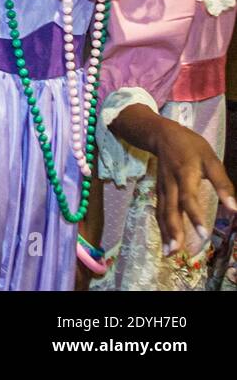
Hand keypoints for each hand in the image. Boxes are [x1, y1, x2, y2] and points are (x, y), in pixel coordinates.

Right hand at [151, 118, 236, 254]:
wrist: (161, 135)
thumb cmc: (190, 146)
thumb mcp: (211, 159)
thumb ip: (222, 183)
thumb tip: (235, 208)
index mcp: (185, 175)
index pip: (188, 198)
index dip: (195, 216)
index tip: (203, 234)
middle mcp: (171, 184)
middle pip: (170, 209)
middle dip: (173, 231)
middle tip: (177, 251)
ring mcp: (162, 189)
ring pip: (162, 213)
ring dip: (166, 233)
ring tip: (170, 253)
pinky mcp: (159, 192)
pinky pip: (159, 211)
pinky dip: (162, 227)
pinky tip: (167, 242)